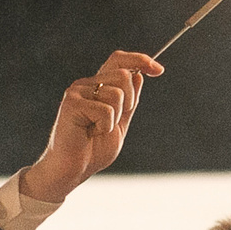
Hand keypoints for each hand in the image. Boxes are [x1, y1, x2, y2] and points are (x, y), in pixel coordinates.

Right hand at [22, 50, 163, 202]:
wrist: (72, 169)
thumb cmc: (92, 150)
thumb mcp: (120, 124)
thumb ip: (129, 102)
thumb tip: (139, 75)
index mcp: (97, 86)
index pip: (119, 59)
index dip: (140, 60)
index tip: (158, 70)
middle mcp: (86, 84)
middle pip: (123, 75)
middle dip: (129, 101)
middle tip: (114, 122)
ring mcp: (77, 92)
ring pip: (117, 93)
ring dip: (115, 118)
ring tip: (98, 130)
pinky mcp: (72, 104)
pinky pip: (105, 110)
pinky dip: (104, 127)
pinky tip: (90, 133)